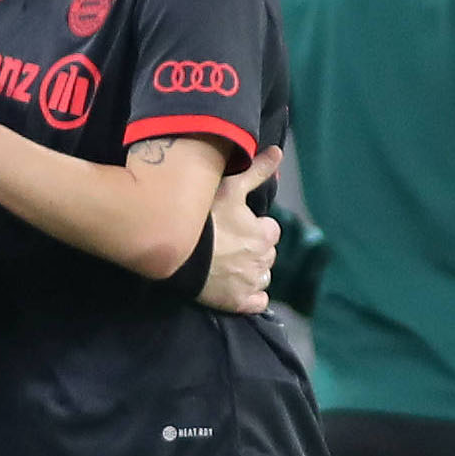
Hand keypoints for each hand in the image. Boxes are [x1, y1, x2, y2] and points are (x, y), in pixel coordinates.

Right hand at [197, 149, 282, 315]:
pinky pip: (257, 303)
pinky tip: (235, 287)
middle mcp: (263, 260)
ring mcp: (251, 283)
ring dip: (251, 272)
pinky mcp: (239, 303)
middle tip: (227, 245)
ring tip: (227, 265)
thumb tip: (279, 152)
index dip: (254, 228)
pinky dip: (251, 297)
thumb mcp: (230, 186)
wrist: (175, 252)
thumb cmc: (203, 216)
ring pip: (261, 278)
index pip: (269, 231)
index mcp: (265, 234)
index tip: (235, 226)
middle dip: (252, 250)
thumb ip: (257, 171)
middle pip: (266, 255)